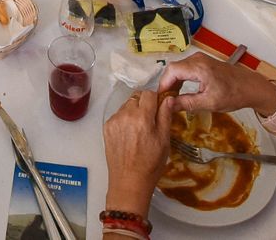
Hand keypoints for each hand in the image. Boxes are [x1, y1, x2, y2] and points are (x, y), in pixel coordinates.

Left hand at [103, 90, 173, 211]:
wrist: (129, 182)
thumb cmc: (150, 164)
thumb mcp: (164, 140)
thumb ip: (165, 116)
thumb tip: (168, 98)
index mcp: (142, 117)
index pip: (149, 94)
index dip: (156, 100)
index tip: (159, 109)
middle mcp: (125, 115)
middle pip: (136, 97)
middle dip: (144, 104)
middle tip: (150, 121)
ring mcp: (114, 121)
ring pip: (126, 105)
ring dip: (134, 111)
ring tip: (139, 130)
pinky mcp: (107, 128)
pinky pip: (118, 116)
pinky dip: (124, 120)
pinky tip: (130, 135)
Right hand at [158, 53, 275, 113]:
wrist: (251, 87)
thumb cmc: (233, 95)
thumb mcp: (209, 103)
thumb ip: (187, 103)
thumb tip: (168, 106)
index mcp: (198, 67)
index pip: (171, 71)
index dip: (163, 85)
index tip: (161, 99)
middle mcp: (197, 59)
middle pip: (173, 69)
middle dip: (167, 85)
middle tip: (166, 101)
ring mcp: (200, 59)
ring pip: (178, 69)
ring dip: (173, 83)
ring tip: (173, 99)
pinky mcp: (203, 62)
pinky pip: (186, 68)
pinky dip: (181, 79)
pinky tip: (182, 92)